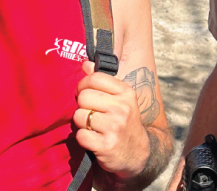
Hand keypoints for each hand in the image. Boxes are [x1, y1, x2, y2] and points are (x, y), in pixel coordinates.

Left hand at [73, 61, 150, 178]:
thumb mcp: (120, 98)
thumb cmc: (124, 121)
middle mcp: (122, 108)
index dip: (83, 84)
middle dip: (82, 105)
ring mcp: (115, 127)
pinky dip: (83, 138)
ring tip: (91, 126)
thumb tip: (85, 63)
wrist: (137, 153)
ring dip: (81, 123)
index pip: (95, 78)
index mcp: (126, 93)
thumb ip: (102, 80)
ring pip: (79, 116)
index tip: (85, 92)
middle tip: (89, 112)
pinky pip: (80, 136)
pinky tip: (92, 139)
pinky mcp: (106, 146)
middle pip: (84, 96)